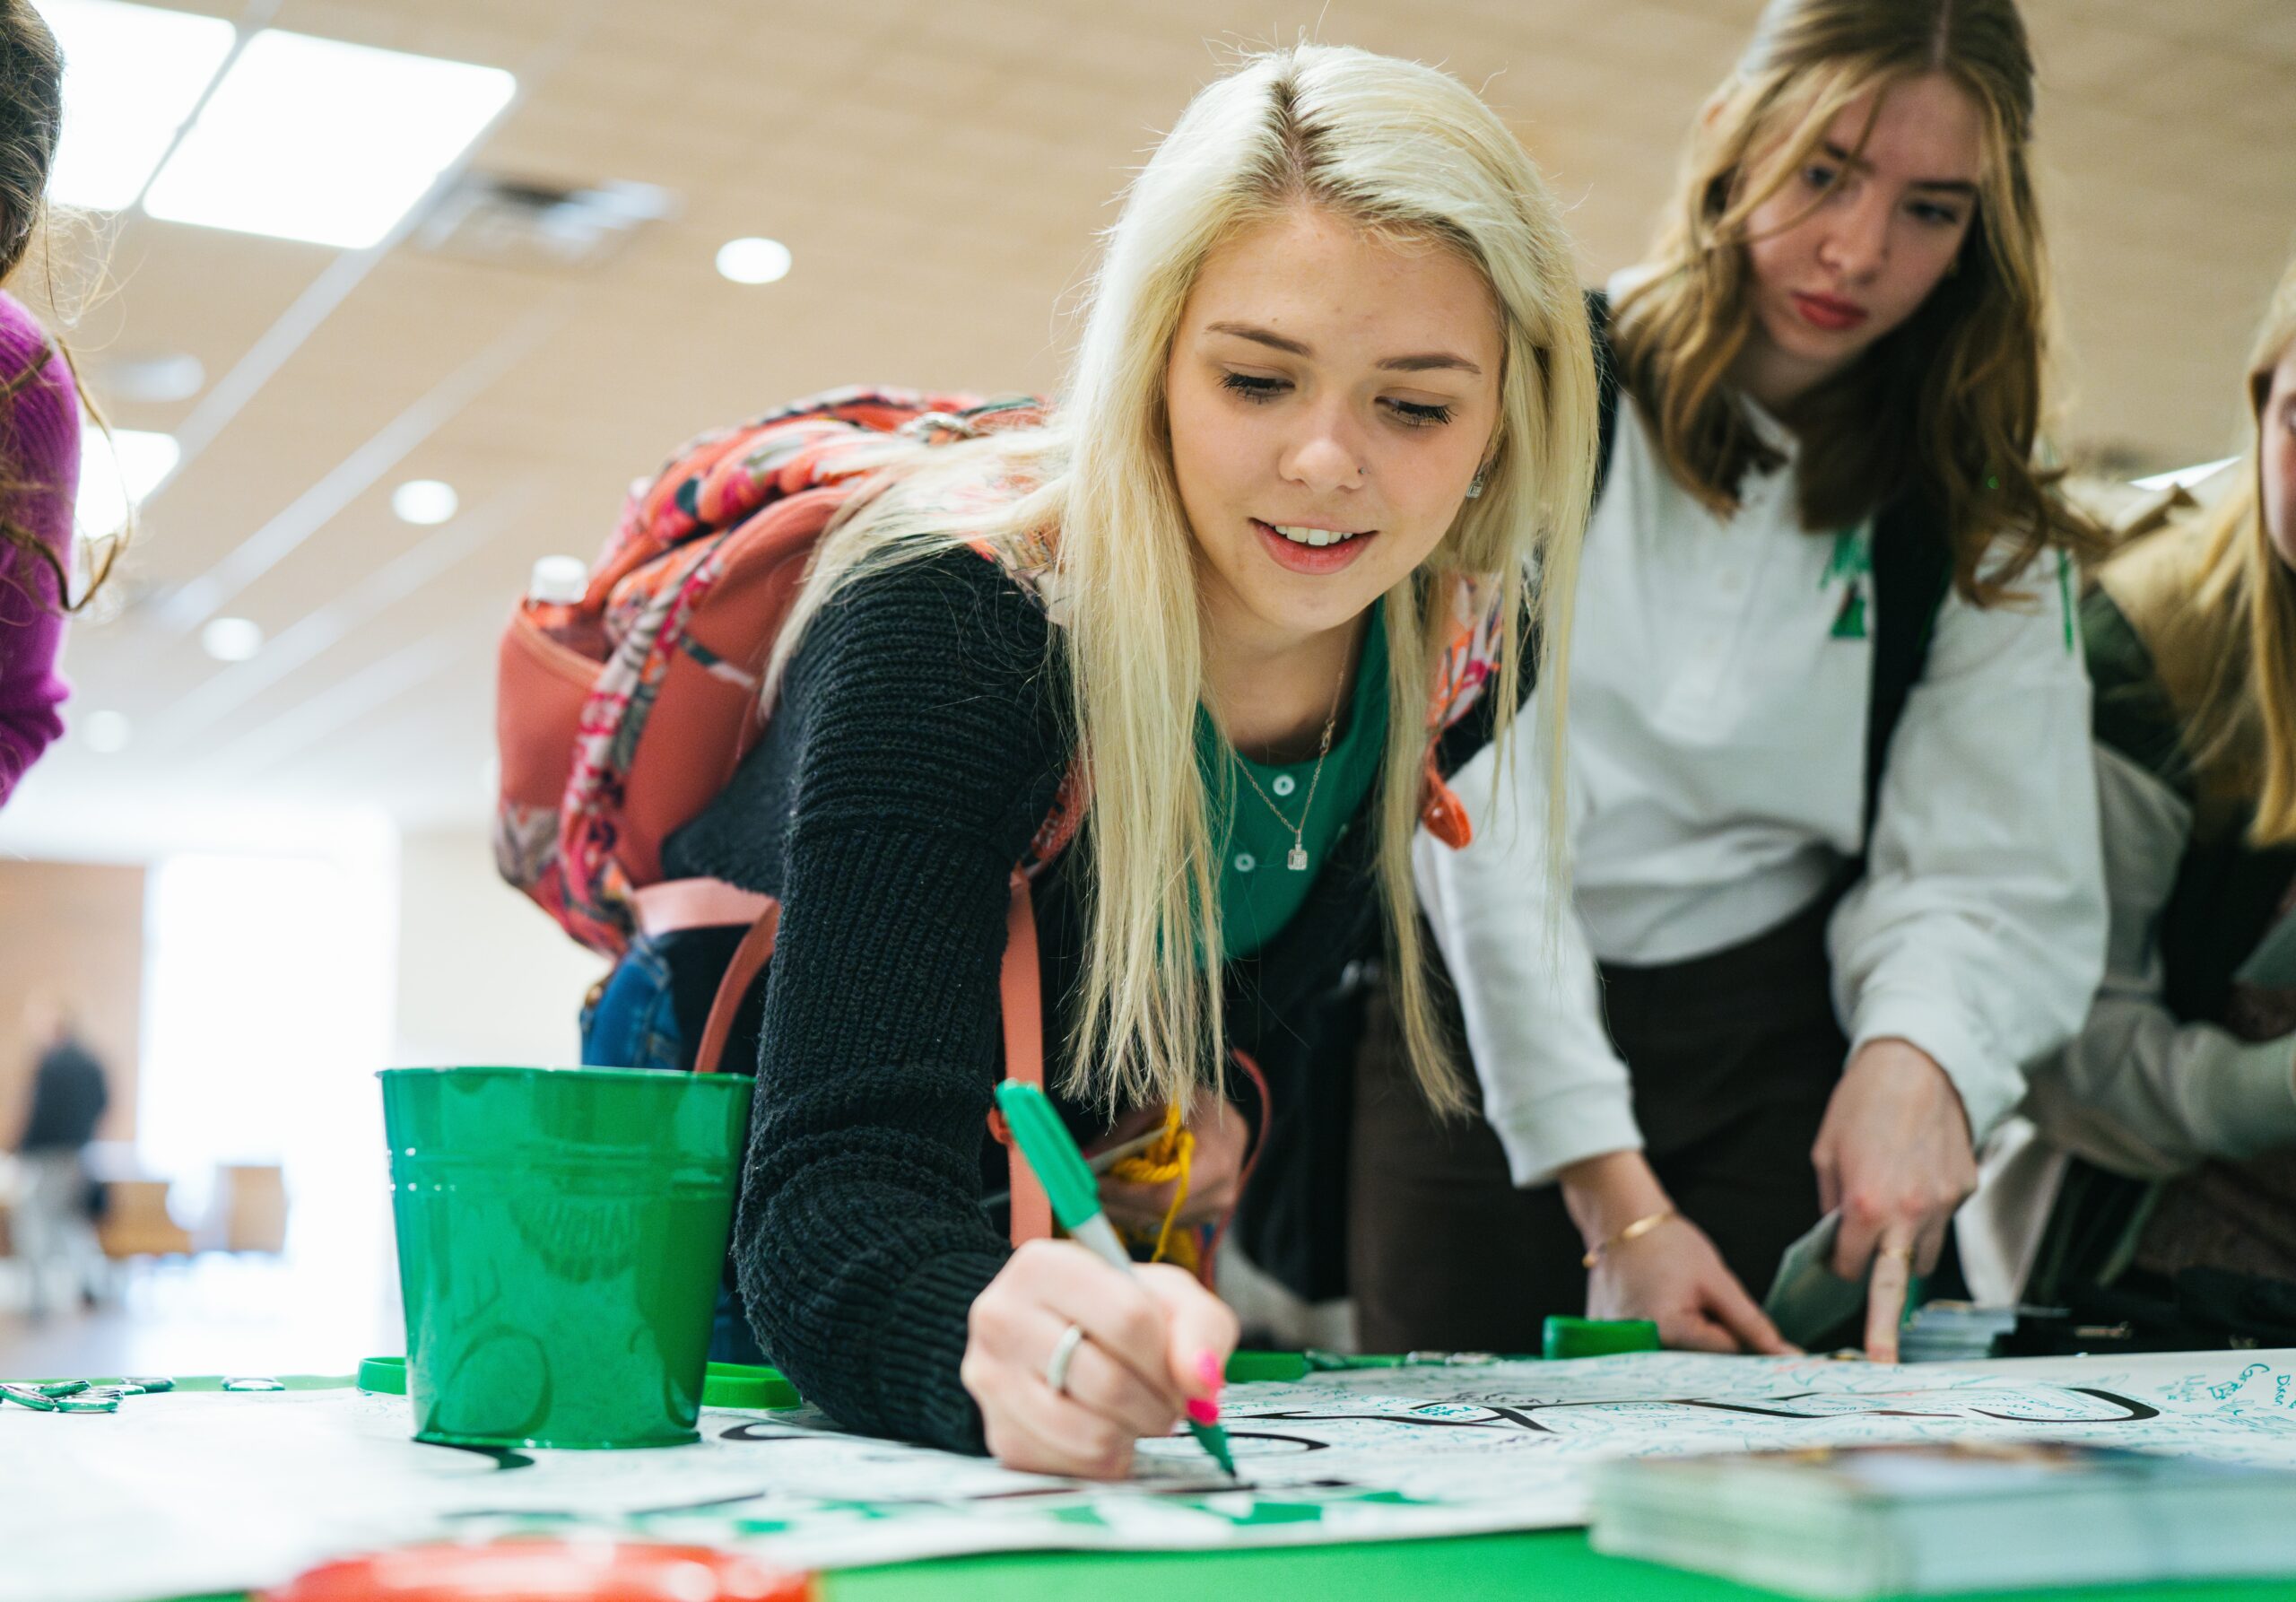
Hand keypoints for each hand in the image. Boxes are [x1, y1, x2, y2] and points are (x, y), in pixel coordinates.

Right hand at [961, 1239, 1237, 1477]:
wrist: (1062, 1337)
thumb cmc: (1120, 1312)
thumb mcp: (1170, 1297)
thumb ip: (1201, 1328)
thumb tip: (1201, 1383)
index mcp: (1042, 1266)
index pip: (1128, 1318)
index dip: (1171, 1358)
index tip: (1185, 1372)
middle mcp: (1001, 1318)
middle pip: (1109, 1382)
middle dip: (1160, 1404)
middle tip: (1171, 1403)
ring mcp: (992, 1380)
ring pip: (1090, 1434)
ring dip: (1135, 1434)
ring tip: (1139, 1413)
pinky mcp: (999, 1434)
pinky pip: (1074, 1466)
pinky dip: (1108, 1457)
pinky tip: (1107, 1427)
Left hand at [1099, 1088, 1248, 1231]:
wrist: (1231, 1122)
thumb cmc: (1196, 1105)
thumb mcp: (1159, 1103)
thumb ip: (1124, 1130)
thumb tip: (1088, 1157)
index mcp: (1213, 1163)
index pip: (1162, 1195)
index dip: (1124, 1194)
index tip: (1093, 1184)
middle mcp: (1218, 1195)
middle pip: (1156, 1216)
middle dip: (1115, 1206)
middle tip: (1084, 1194)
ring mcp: (1214, 1211)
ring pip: (1157, 1224)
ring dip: (1123, 1212)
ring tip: (1097, 1195)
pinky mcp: (1205, 1218)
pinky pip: (1164, 1223)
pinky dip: (1138, 1212)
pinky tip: (1119, 1199)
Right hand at [1560, 1150, 1795, 1355]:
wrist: (1621, 1219)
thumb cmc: (1669, 1244)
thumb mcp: (1717, 1281)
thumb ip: (1751, 1323)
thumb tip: (1787, 1356)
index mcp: (1668, 1331)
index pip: (1724, 1356)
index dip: (1743, 1344)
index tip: (1752, 1336)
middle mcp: (1638, 1346)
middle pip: (1695, 1365)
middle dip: (1713, 1348)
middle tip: (1708, 1312)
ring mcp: (1616, 1344)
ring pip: (1672, 1361)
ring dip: (1687, 1346)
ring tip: (1677, 1304)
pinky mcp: (1607, 1339)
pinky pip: (1646, 1351)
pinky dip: (1660, 1339)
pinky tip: (1658, 1309)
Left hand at [1811, 1037, 1976, 1361]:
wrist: (1916, 1064)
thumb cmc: (1861, 1103)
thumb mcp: (1826, 1154)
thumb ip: (1831, 1207)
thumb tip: (1836, 1243)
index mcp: (1866, 1206)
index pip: (1851, 1268)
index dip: (1840, 1269)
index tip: (1836, 1266)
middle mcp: (1909, 1214)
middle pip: (1895, 1284)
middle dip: (1885, 1328)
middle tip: (1881, 1365)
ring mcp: (1944, 1205)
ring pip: (1924, 1257)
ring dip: (1906, 1254)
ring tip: (1894, 1220)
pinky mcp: (1966, 1190)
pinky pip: (1943, 1222)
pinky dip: (1928, 1218)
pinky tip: (1916, 1183)